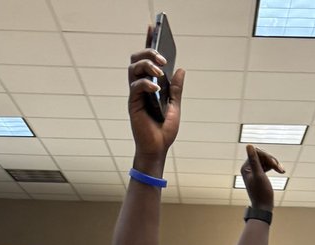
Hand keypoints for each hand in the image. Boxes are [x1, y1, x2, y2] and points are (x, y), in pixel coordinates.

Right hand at [128, 39, 184, 168]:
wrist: (158, 149)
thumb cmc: (164, 131)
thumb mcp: (175, 107)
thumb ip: (176, 89)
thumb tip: (181, 69)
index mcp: (151, 85)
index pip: (147, 59)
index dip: (148, 41)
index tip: (153, 26)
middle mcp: (141, 87)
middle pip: (137, 59)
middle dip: (148, 51)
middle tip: (163, 59)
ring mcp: (136, 94)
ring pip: (133, 68)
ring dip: (147, 65)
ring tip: (160, 71)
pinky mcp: (133, 104)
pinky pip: (135, 86)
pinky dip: (146, 84)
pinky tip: (156, 89)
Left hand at [239, 144, 283, 210]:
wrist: (264, 208)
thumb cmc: (261, 193)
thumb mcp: (259, 175)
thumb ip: (254, 160)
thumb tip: (249, 145)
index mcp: (246, 167)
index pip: (257, 152)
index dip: (267, 156)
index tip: (274, 164)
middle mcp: (248, 168)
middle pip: (262, 156)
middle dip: (272, 161)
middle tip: (281, 169)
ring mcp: (254, 171)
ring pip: (266, 160)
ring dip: (275, 164)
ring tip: (282, 171)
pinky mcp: (260, 175)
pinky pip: (267, 166)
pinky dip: (274, 167)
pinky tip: (281, 171)